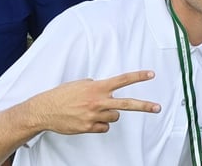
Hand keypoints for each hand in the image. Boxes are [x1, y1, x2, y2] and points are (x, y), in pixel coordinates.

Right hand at [28, 70, 159, 135]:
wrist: (44, 111)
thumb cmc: (61, 95)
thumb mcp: (79, 84)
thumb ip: (95, 85)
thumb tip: (103, 88)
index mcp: (97, 87)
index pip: (122, 80)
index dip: (138, 77)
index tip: (151, 75)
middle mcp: (98, 101)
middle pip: (127, 104)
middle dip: (144, 106)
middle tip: (157, 108)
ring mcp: (94, 115)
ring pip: (114, 117)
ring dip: (109, 114)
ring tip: (95, 110)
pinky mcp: (89, 127)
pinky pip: (104, 127)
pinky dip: (100, 124)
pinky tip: (89, 120)